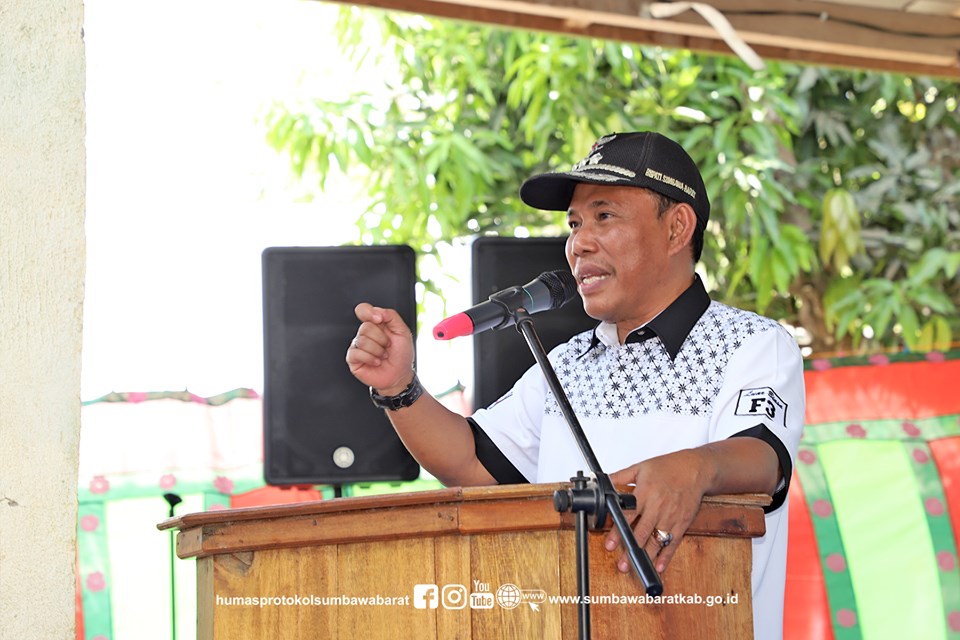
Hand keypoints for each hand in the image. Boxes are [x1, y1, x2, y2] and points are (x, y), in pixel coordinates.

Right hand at [346, 303, 414, 394]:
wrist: (400, 375)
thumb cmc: (401, 355)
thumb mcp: (403, 331)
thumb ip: (391, 316)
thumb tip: (376, 311)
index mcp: (375, 324)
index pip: (363, 310)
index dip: (368, 312)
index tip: (379, 319)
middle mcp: (365, 334)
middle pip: (365, 327)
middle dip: (381, 339)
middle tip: (387, 346)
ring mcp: (357, 346)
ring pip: (362, 340)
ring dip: (378, 350)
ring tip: (383, 355)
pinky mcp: (353, 359)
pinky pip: (356, 353)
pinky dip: (370, 358)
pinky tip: (376, 362)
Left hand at [604, 449, 709, 574]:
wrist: (695, 469)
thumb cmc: (669, 467)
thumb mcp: (641, 467)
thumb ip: (621, 477)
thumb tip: (604, 482)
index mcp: (645, 493)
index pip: (628, 515)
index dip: (618, 531)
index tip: (610, 544)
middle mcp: (658, 507)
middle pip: (642, 533)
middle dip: (630, 550)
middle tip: (621, 565)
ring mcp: (671, 517)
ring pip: (656, 541)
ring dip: (646, 556)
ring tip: (635, 568)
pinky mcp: (682, 523)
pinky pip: (673, 543)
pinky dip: (666, 556)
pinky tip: (659, 566)